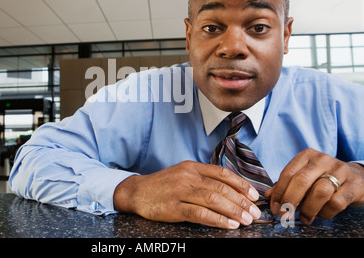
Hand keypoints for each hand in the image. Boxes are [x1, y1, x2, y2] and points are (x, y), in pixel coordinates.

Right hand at [113, 160, 261, 228]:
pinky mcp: (173, 207)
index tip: (254, 195)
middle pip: (221, 188)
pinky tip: (229, 224)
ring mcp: (180, 191)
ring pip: (213, 199)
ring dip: (233, 211)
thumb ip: (203, 178)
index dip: (241, 184)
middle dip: (242, 201)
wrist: (137, 191)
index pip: (222, 173)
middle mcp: (188, 176)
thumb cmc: (163, 185)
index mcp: (192, 167)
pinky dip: (217, 219)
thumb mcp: (183, 174)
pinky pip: (200, 213)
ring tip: (246, 220)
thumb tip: (231, 190)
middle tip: (255, 213)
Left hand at [265, 148, 363, 223]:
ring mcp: (339, 171)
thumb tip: (268, 196)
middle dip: (290, 200)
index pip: (288, 173)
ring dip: (308, 209)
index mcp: (307, 156)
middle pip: (301, 181)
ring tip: (304, 218)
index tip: (275, 207)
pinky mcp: (353, 185)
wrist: (357, 177)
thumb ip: (286, 184)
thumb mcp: (305, 176)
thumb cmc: (324, 177)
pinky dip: (325, 213)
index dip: (279, 192)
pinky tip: (321, 214)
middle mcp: (322, 160)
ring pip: (319, 192)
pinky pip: (336, 202)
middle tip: (285, 215)